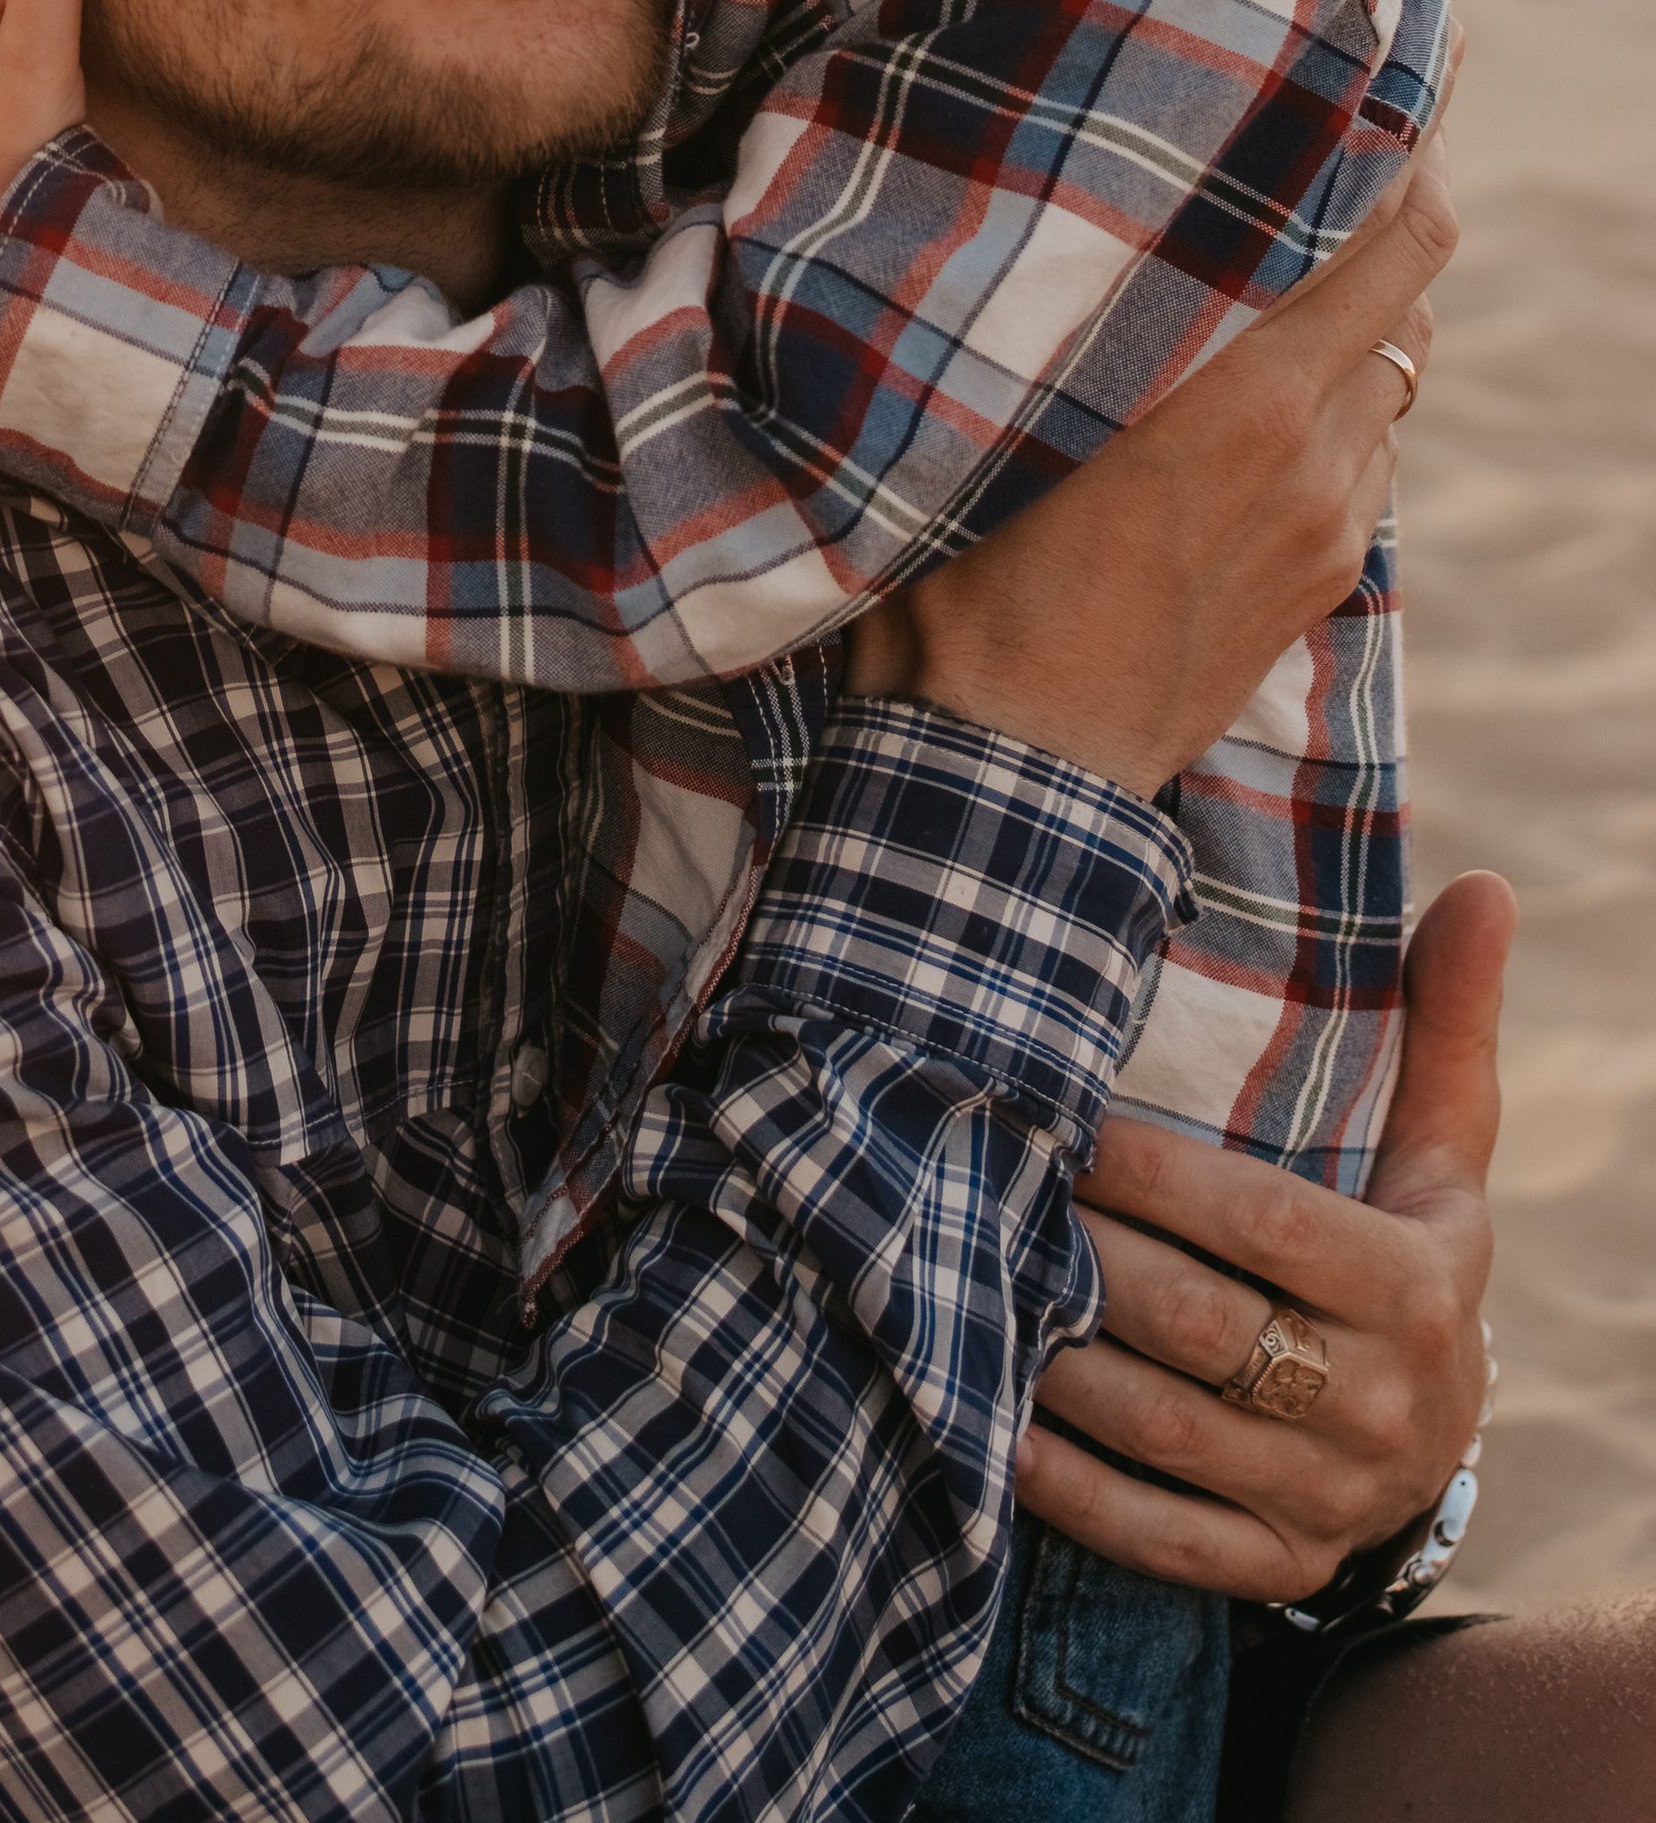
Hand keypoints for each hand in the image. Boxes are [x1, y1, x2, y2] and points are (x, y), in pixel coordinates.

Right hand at [845, 136, 1455, 793]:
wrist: (1016, 768)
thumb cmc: (968, 587)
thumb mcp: (1003, 428)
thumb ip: (1071, 328)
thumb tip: (1078, 218)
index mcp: (1240, 396)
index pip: (1389, 243)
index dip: (1404, 158)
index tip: (1380, 95)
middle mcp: (1313, 449)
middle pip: (1407, 296)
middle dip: (1375, 229)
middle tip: (1316, 167)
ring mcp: (1332, 521)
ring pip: (1386, 377)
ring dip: (1348, 329)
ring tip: (1265, 294)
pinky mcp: (1327, 579)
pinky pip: (1360, 458)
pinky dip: (1330, 413)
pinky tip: (1248, 412)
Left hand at [1020, 870, 1510, 1597]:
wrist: (1436, 1436)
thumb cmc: (1408, 1247)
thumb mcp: (1444, 1148)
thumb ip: (1445, 1020)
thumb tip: (1486, 884)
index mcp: (1419, 1290)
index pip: (1264, 1223)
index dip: (1152, 1173)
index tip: (1059, 1118)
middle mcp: (1382, 1408)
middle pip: (1202, 1325)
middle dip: (1084, 1256)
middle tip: (981, 1189)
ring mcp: (1327, 1499)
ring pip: (1164, 1427)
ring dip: (1054, 1359)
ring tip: (964, 1279)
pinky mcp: (1276, 1566)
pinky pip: (1156, 1536)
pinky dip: (1068, 1487)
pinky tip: (992, 1422)